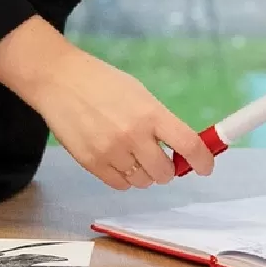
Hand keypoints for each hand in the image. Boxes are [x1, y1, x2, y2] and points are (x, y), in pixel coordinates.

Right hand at [0, 16, 211, 187]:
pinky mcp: (91, 163)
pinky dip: (124, 177)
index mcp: (150, 113)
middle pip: (166, 172)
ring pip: (143, 182)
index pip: (188, 145)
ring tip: (132, 155)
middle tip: (161, 158)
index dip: (202, 160)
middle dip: (167, 168)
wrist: (59, 81)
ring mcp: (111, 152)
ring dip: (144, 173)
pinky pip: (119, 185)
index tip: (206, 167)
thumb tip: (182, 147)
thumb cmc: (103, 83)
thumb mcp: (140, 94)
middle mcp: (133, 135)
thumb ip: (160, 121)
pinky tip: (118, 160)